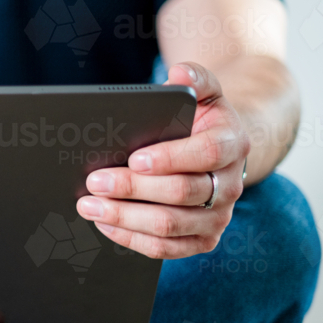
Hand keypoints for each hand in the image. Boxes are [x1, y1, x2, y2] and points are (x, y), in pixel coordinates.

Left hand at [76, 62, 248, 258]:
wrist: (222, 151)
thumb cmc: (202, 119)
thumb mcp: (205, 92)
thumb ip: (196, 78)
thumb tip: (180, 73)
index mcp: (233, 144)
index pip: (205, 154)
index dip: (169, 158)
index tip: (133, 159)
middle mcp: (230, 185)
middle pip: (180, 193)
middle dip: (132, 188)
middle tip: (94, 182)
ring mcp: (218, 217)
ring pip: (169, 225)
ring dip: (124, 217)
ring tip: (89, 205)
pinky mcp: (203, 240)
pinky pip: (166, 249)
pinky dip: (131, 238)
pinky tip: (105, 224)